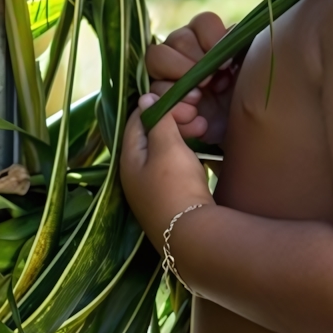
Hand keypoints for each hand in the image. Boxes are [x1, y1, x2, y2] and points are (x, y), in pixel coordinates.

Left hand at [121, 92, 212, 240]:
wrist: (192, 234)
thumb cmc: (176, 186)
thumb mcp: (168, 147)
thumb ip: (157, 121)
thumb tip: (145, 99)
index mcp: (128, 158)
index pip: (137, 119)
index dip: (160, 105)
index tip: (184, 104)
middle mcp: (134, 172)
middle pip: (150, 134)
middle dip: (173, 120)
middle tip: (198, 118)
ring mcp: (149, 187)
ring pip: (162, 149)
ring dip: (181, 135)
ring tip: (204, 130)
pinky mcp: (165, 197)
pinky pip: (171, 165)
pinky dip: (184, 153)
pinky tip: (199, 151)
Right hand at [147, 11, 237, 144]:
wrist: (242, 134)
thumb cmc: (247, 99)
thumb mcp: (253, 73)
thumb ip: (243, 49)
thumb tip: (231, 32)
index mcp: (211, 39)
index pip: (204, 22)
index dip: (211, 39)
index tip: (227, 63)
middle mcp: (186, 50)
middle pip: (176, 39)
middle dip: (191, 62)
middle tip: (207, 83)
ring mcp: (169, 73)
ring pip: (156, 62)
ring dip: (177, 84)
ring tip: (198, 103)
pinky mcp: (159, 99)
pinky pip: (152, 98)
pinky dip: (174, 112)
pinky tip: (197, 123)